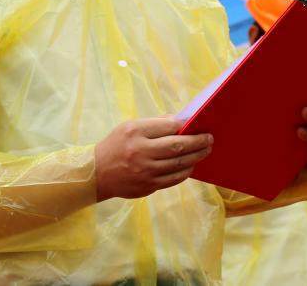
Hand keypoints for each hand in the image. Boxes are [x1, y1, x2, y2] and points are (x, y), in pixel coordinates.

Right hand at [94, 117, 212, 201]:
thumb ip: (153, 124)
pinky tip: (190, 165)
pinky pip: (173, 179)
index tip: (198, 124)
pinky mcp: (148, 186)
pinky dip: (185, 171)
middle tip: (209, 139)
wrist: (97, 173)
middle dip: (198, 142)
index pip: (168, 127)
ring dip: (196, 157)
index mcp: (135, 132)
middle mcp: (141, 151)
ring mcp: (145, 171)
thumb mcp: (129, 127)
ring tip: (205, 151)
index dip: (185, 126)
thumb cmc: (116, 145)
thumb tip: (179, 121)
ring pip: (179, 164)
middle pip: (178, 146)